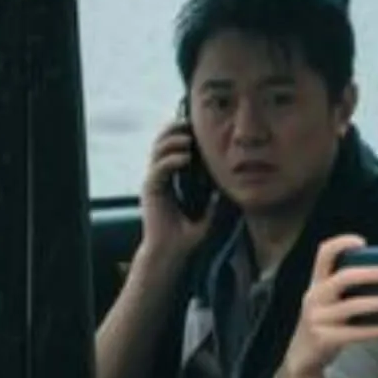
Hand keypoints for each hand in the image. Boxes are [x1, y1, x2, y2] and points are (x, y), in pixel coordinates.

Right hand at [133, 117, 217, 257]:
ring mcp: (153, 184)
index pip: (171, 149)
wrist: (171, 254)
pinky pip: (159, 169)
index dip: (180, 135)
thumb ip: (214, 202)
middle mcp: (158, 179)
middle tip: (190, 123)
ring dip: (172, 141)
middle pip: (161, 144)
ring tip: (188, 138)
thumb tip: (226, 189)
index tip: (196, 127)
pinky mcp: (150, 191)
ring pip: (157, 152)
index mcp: (169, 181)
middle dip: (173, 131)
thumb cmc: (186, 237)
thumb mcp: (206, 215)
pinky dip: (171, 160)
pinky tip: (185, 157)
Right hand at [276, 234, 377, 377]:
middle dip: (370, 273)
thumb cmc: (326, 324)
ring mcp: (317, 318)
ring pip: (353, 306)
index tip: (362, 242)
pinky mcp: (324, 339)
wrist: (303, 357)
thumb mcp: (330, 302)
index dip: (341, 243)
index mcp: (317, 283)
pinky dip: (376, 329)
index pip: (323, 253)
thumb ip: (349, 290)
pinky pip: (355, 332)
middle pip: (342, 277)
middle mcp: (314, 297)